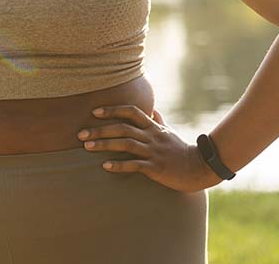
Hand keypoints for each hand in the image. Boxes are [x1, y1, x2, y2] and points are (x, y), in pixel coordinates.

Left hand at [78, 105, 223, 192]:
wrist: (198, 167)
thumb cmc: (181, 150)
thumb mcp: (169, 132)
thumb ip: (158, 120)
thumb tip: (152, 109)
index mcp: (153, 127)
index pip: (131, 111)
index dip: (112, 110)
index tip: (94, 112)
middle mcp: (151, 136)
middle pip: (123, 127)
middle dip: (100, 129)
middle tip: (80, 133)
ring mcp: (153, 151)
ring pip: (126, 144)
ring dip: (105, 145)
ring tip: (87, 146)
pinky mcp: (156, 167)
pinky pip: (135, 165)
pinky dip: (120, 164)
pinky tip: (106, 166)